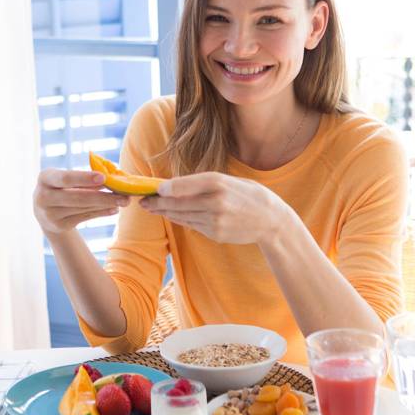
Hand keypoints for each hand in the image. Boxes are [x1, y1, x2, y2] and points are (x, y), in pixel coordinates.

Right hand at [33, 169, 129, 234]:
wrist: (44, 210)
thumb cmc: (60, 187)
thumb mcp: (65, 179)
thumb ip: (83, 178)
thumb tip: (111, 179)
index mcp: (45, 178)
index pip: (66, 178)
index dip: (85, 178)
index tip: (104, 178)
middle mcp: (43, 197)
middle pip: (78, 197)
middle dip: (103, 196)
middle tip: (124, 195)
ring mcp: (50, 214)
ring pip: (83, 208)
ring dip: (106, 205)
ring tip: (123, 201)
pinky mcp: (59, 226)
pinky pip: (85, 218)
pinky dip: (101, 213)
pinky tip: (114, 209)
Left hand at [139, 172, 284, 243]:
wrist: (271, 220)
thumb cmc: (247, 194)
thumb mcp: (229, 180)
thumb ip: (203, 183)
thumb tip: (172, 186)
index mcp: (219, 183)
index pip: (184, 185)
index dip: (165, 188)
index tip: (153, 189)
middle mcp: (216, 202)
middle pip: (178, 203)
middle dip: (158, 203)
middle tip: (143, 202)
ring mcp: (215, 221)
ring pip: (182, 216)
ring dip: (165, 212)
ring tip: (151, 208)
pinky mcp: (215, 234)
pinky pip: (192, 225)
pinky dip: (180, 219)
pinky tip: (171, 215)